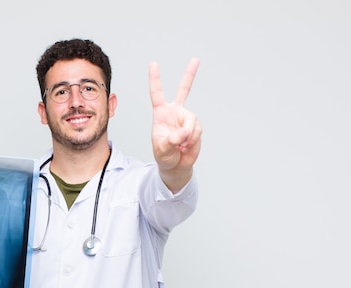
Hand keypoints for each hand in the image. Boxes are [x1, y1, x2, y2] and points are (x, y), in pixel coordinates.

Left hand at [149, 58, 202, 191]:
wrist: (176, 164)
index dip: (155, 79)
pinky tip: (186, 146)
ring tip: (181, 145)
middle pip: (184, 90)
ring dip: (187, 135)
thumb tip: (182, 133)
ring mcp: (187, 119)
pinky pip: (197, 130)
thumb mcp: (161, 149)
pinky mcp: (196, 127)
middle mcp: (175, 112)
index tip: (154, 63)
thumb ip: (170, 140)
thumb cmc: (164, 155)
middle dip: (190, 74)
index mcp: (161, 113)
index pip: (157, 93)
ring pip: (192, 121)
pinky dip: (192, 140)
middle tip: (196, 59)